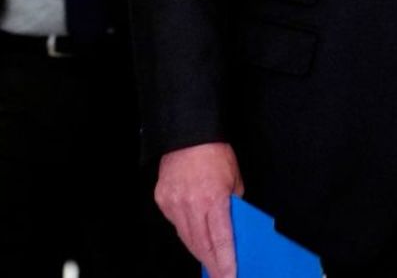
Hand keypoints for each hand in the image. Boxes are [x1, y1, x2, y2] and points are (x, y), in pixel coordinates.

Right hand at [155, 142, 243, 277]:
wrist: (187, 133)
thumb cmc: (215, 153)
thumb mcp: (235, 181)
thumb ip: (234, 207)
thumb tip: (234, 229)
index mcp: (213, 199)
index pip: (220, 241)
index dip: (225, 262)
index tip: (230, 275)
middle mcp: (191, 204)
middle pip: (202, 245)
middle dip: (213, 264)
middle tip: (222, 276)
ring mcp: (173, 202)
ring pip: (186, 238)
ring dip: (199, 251)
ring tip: (210, 263)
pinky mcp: (162, 199)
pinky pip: (175, 224)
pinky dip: (186, 232)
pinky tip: (195, 237)